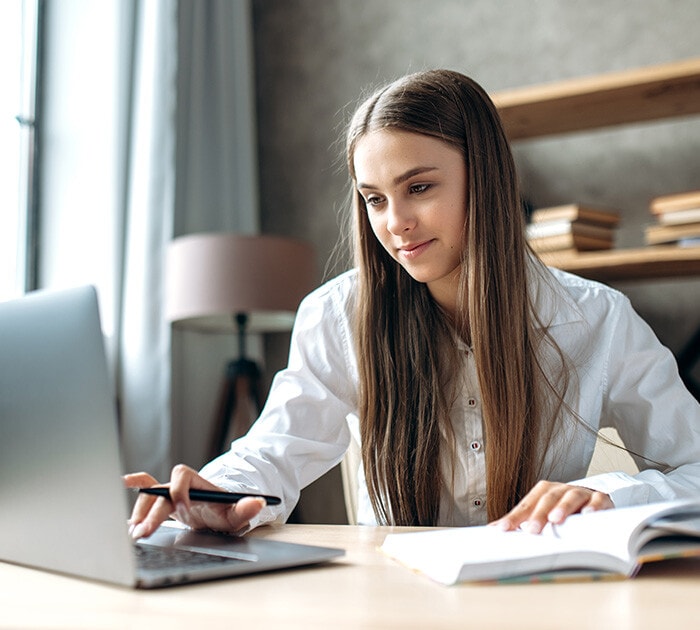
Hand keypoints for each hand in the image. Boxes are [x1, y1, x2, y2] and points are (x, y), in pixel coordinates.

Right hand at [123, 464, 265, 539]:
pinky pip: (145, 487)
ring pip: (149, 494)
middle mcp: (181, 485)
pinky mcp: (162, 501)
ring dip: (139, 512)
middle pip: (161, 491)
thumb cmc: (226, 511)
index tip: (180, 510)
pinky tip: (119, 485)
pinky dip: (133, 484)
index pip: (182, 477)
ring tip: (134, 533)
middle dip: (152, 511)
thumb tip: (258, 502)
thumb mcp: (237, 513)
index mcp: (198, 483)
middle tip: (143, 533)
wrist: (218, 512)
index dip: (179, 492)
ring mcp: (170, 493)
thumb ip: (246, 508)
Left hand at [490, 480, 612, 533]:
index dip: (515, 516)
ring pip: (571, 496)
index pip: (527, 504)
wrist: (595, 502)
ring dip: (562, 507)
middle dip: (538, 514)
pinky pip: (598, 500)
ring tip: (555, 520)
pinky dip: (593, 507)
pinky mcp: (601, 499)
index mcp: (544, 492)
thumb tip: (494, 529)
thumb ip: (521, 520)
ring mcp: (581, 493)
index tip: (503, 529)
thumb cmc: (565, 510)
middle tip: (530, 529)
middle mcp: (561, 490)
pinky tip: (588, 515)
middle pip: (547, 499)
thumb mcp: (543, 514)